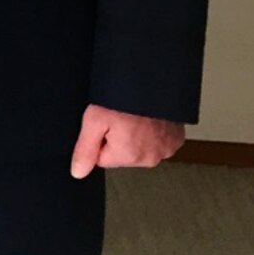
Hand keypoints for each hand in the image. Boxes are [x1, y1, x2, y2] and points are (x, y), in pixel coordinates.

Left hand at [70, 105, 185, 178]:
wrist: (153, 81)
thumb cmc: (124, 96)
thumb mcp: (95, 119)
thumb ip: (85, 149)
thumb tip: (78, 172)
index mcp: (128, 156)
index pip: (102, 158)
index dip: (99, 139)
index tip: (105, 124)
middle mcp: (150, 157)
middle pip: (123, 154)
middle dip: (118, 138)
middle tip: (120, 117)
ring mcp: (166, 149)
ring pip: (140, 148)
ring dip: (136, 135)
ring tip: (135, 115)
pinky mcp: (176, 139)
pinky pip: (158, 140)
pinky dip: (153, 131)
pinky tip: (148, 117)